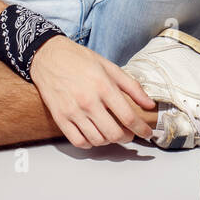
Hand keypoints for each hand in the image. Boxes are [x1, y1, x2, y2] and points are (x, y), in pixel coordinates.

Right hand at [29, 34, 157, 149]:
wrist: (49, 56)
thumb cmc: (79, 59)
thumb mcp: (109, 67)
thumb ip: (132, 86)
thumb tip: (150, 104)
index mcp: (103, 86)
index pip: (128, 116)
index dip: (141, 129)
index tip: (147, 133)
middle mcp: (88, 101)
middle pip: (114, 133)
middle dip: (126, 138)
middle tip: (129, 134)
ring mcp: (73, 111)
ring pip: (97, 140)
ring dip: (109, 141)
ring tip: (111, 133)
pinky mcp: (60, 117)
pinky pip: (78, 141)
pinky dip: (90, 143)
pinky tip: (94, 135)